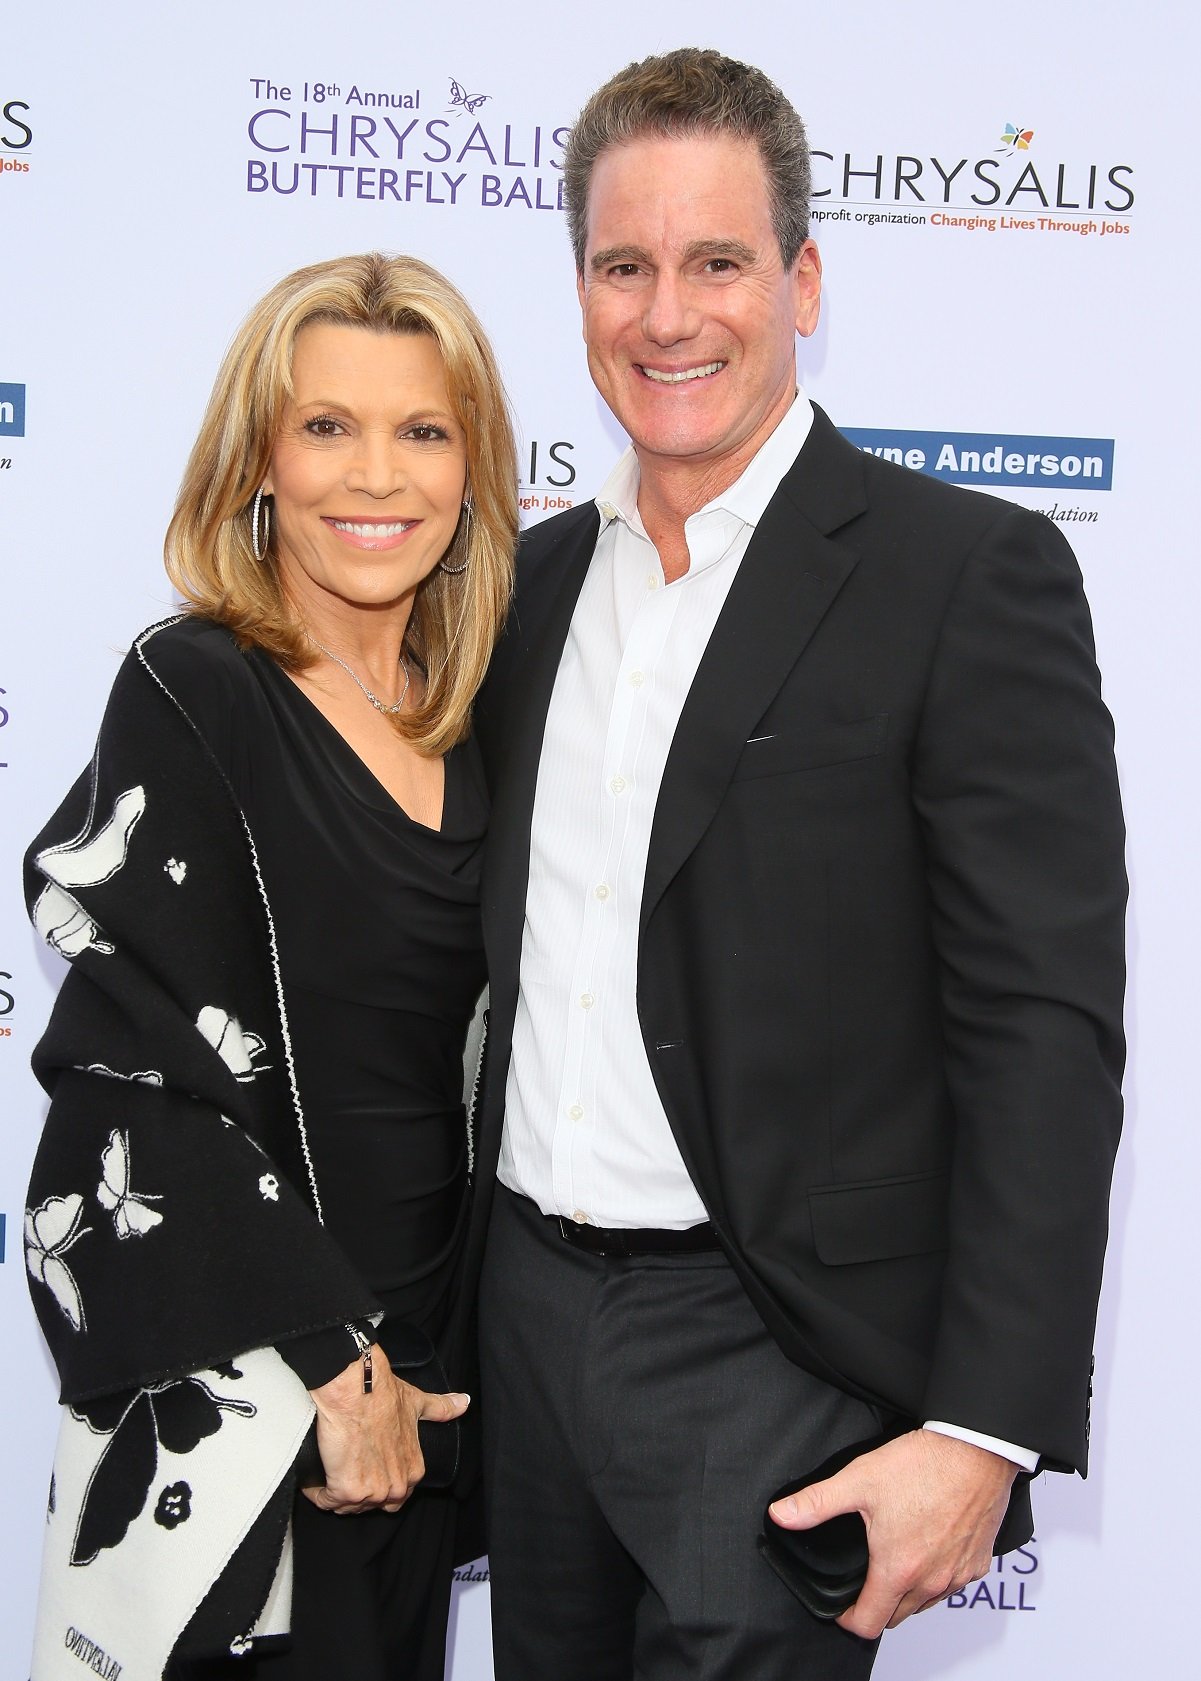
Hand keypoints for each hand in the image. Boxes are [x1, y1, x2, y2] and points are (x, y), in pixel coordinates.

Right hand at [302, 1345, 469, 1514]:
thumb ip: (441, 1408)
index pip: (394, 1496)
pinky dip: (317, 1491)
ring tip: (332, 1466)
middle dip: (356, 1489)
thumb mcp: (417, 1402)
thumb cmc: (383, 1394)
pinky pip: (325, 1502)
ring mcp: (372, 1492)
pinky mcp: (346, 1491)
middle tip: (346, 1464)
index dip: (375, 1480)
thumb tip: (463, 1402)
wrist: (357, 1389)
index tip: (363, 1464)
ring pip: (347, 1505)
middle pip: (369, 1504)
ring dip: (336, 1491)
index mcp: (413, 1471)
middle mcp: (396, 1487)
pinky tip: (315, 1477)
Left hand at [768, 1429, 1016, 1636]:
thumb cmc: (924, 1464)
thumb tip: (782, 1515)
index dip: (847, 1620)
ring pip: (925, 1603)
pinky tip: (927, 1547)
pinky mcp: (978, 1563)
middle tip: (864, 1576)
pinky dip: (936, 1576)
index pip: (868, 1624)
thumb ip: (817, 1503)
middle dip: (876, 1604)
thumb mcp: (859, 1480)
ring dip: (906, 1593)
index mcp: (898, 1568)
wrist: (975, 1449)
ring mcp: (957, 1575)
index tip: (841, 1605)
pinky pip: (952, 1584)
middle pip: (896, 1617)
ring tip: (893, 1559)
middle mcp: (930, 1581)